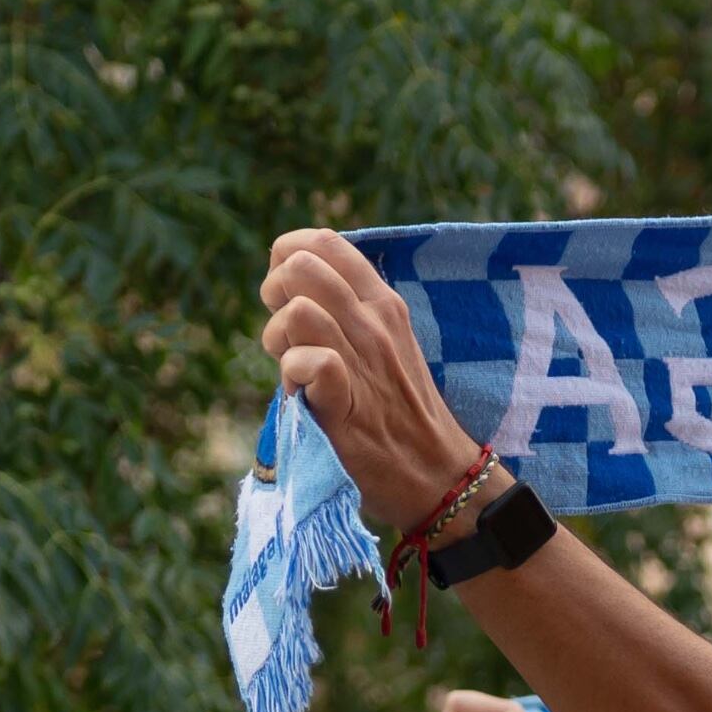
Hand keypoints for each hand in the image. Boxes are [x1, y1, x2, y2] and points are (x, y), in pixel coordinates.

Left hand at [261, 230, 478, 531]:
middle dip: (273, 295)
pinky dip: (293, 376)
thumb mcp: (386, 343)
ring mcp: (365, 361)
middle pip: (300, 266)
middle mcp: (375, 321)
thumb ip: (346, 312)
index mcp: (382, 300)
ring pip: (297, 311)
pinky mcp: (349, 403)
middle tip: (285, 333)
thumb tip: (291, 288)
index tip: (286, 293)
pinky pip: (313, 363)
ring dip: (278, 340)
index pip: (323, 241)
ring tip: (292, 368)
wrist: (438, 471)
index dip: (286, 258)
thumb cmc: (400, 409)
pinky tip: (303, 395)